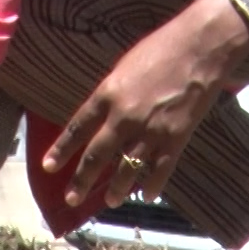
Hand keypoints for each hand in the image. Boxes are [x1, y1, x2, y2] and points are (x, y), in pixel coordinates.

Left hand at [41, 0, 248, 206]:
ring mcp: (151, 130)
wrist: (200, 48)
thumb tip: (101, 116)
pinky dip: (153, 184)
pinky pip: (161, 168)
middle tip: (71, 198)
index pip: (77, 128)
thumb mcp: (123, 68)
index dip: (62, 150)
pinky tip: (147, 195)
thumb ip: (111, 95)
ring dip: (117, 188)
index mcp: (107, 95)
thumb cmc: (160, 49)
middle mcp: (124, 116)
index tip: (48, 167)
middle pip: (97, 154)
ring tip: (109, 201)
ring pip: (128, 168)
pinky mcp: (176, 137)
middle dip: (82, 179)